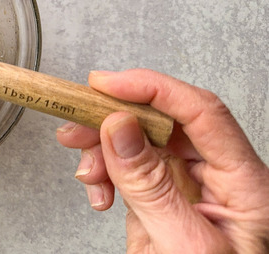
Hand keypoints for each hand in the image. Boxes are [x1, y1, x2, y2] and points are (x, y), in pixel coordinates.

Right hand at [57, 69, 268, 252]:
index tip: (108, 84)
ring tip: (82, 166)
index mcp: (244, 184)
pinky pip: (126, 170)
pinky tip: (97, 191)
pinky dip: (103, 173)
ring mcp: (187, 190)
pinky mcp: (159, 202)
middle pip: (164, 123)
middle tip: (77, 119)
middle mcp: (217, 179)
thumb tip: (121, 127)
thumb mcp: (183, 246)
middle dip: (115, 118)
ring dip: (102, 148)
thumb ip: (151, 185)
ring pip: (139, 143)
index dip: (153, 89)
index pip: (201, 113)